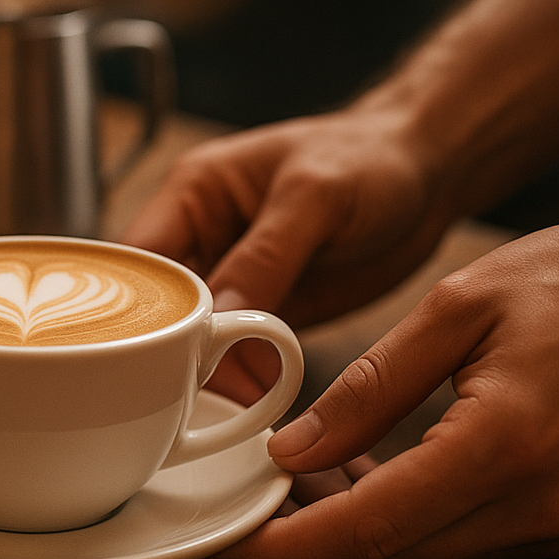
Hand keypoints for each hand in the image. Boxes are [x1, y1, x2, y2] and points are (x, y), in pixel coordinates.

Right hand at [123, 108, 450, 402]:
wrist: (426, 175)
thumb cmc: (368, 157)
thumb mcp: (315, 195)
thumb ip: (266, 254)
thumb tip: (217, 315)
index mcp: (194, 194)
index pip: (138, 258)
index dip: (132, 305)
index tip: (145, 351)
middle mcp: (202, 238)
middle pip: (155, 305)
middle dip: (166, 350)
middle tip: (182, 389)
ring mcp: (233, 279)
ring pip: (191, 336)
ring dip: (206, 372)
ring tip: (227, 402)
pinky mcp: (266, 311)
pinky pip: (237, 354)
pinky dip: (244, 378)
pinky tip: (258, 399)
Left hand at [198, 216, 558, 558]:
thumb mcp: (458, 305)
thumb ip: (371, 385)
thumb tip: (294, 447)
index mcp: (508, 442)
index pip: (373, 525)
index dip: (291, 546)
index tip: (231, 551)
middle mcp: (547, 506)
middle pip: (397, 554)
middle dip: (320, 529)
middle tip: (270, 478)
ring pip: (434, 555)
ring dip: (370, 522)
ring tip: (324, 462)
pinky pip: (479, 543)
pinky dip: (423, 516)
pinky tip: (390, 466)